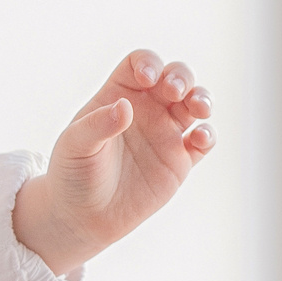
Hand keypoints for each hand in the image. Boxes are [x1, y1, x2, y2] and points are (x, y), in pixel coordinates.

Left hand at [10, 51, 214, 274]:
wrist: (82, 217)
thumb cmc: (72, 175)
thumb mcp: (75, 146)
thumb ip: (97, 125)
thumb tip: (125, 106)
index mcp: (118, 96)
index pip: (139, 65)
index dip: (148, 63)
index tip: (146, 78)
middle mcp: (146, 110)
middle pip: (175, 77)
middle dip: (181, 76)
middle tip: (175, 91)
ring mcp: (165, 134)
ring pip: (195, 104)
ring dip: (203, 99)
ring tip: (199, 108)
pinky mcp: (180, 161)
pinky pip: (204, 142)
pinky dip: (209, 136)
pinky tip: (200, 138)